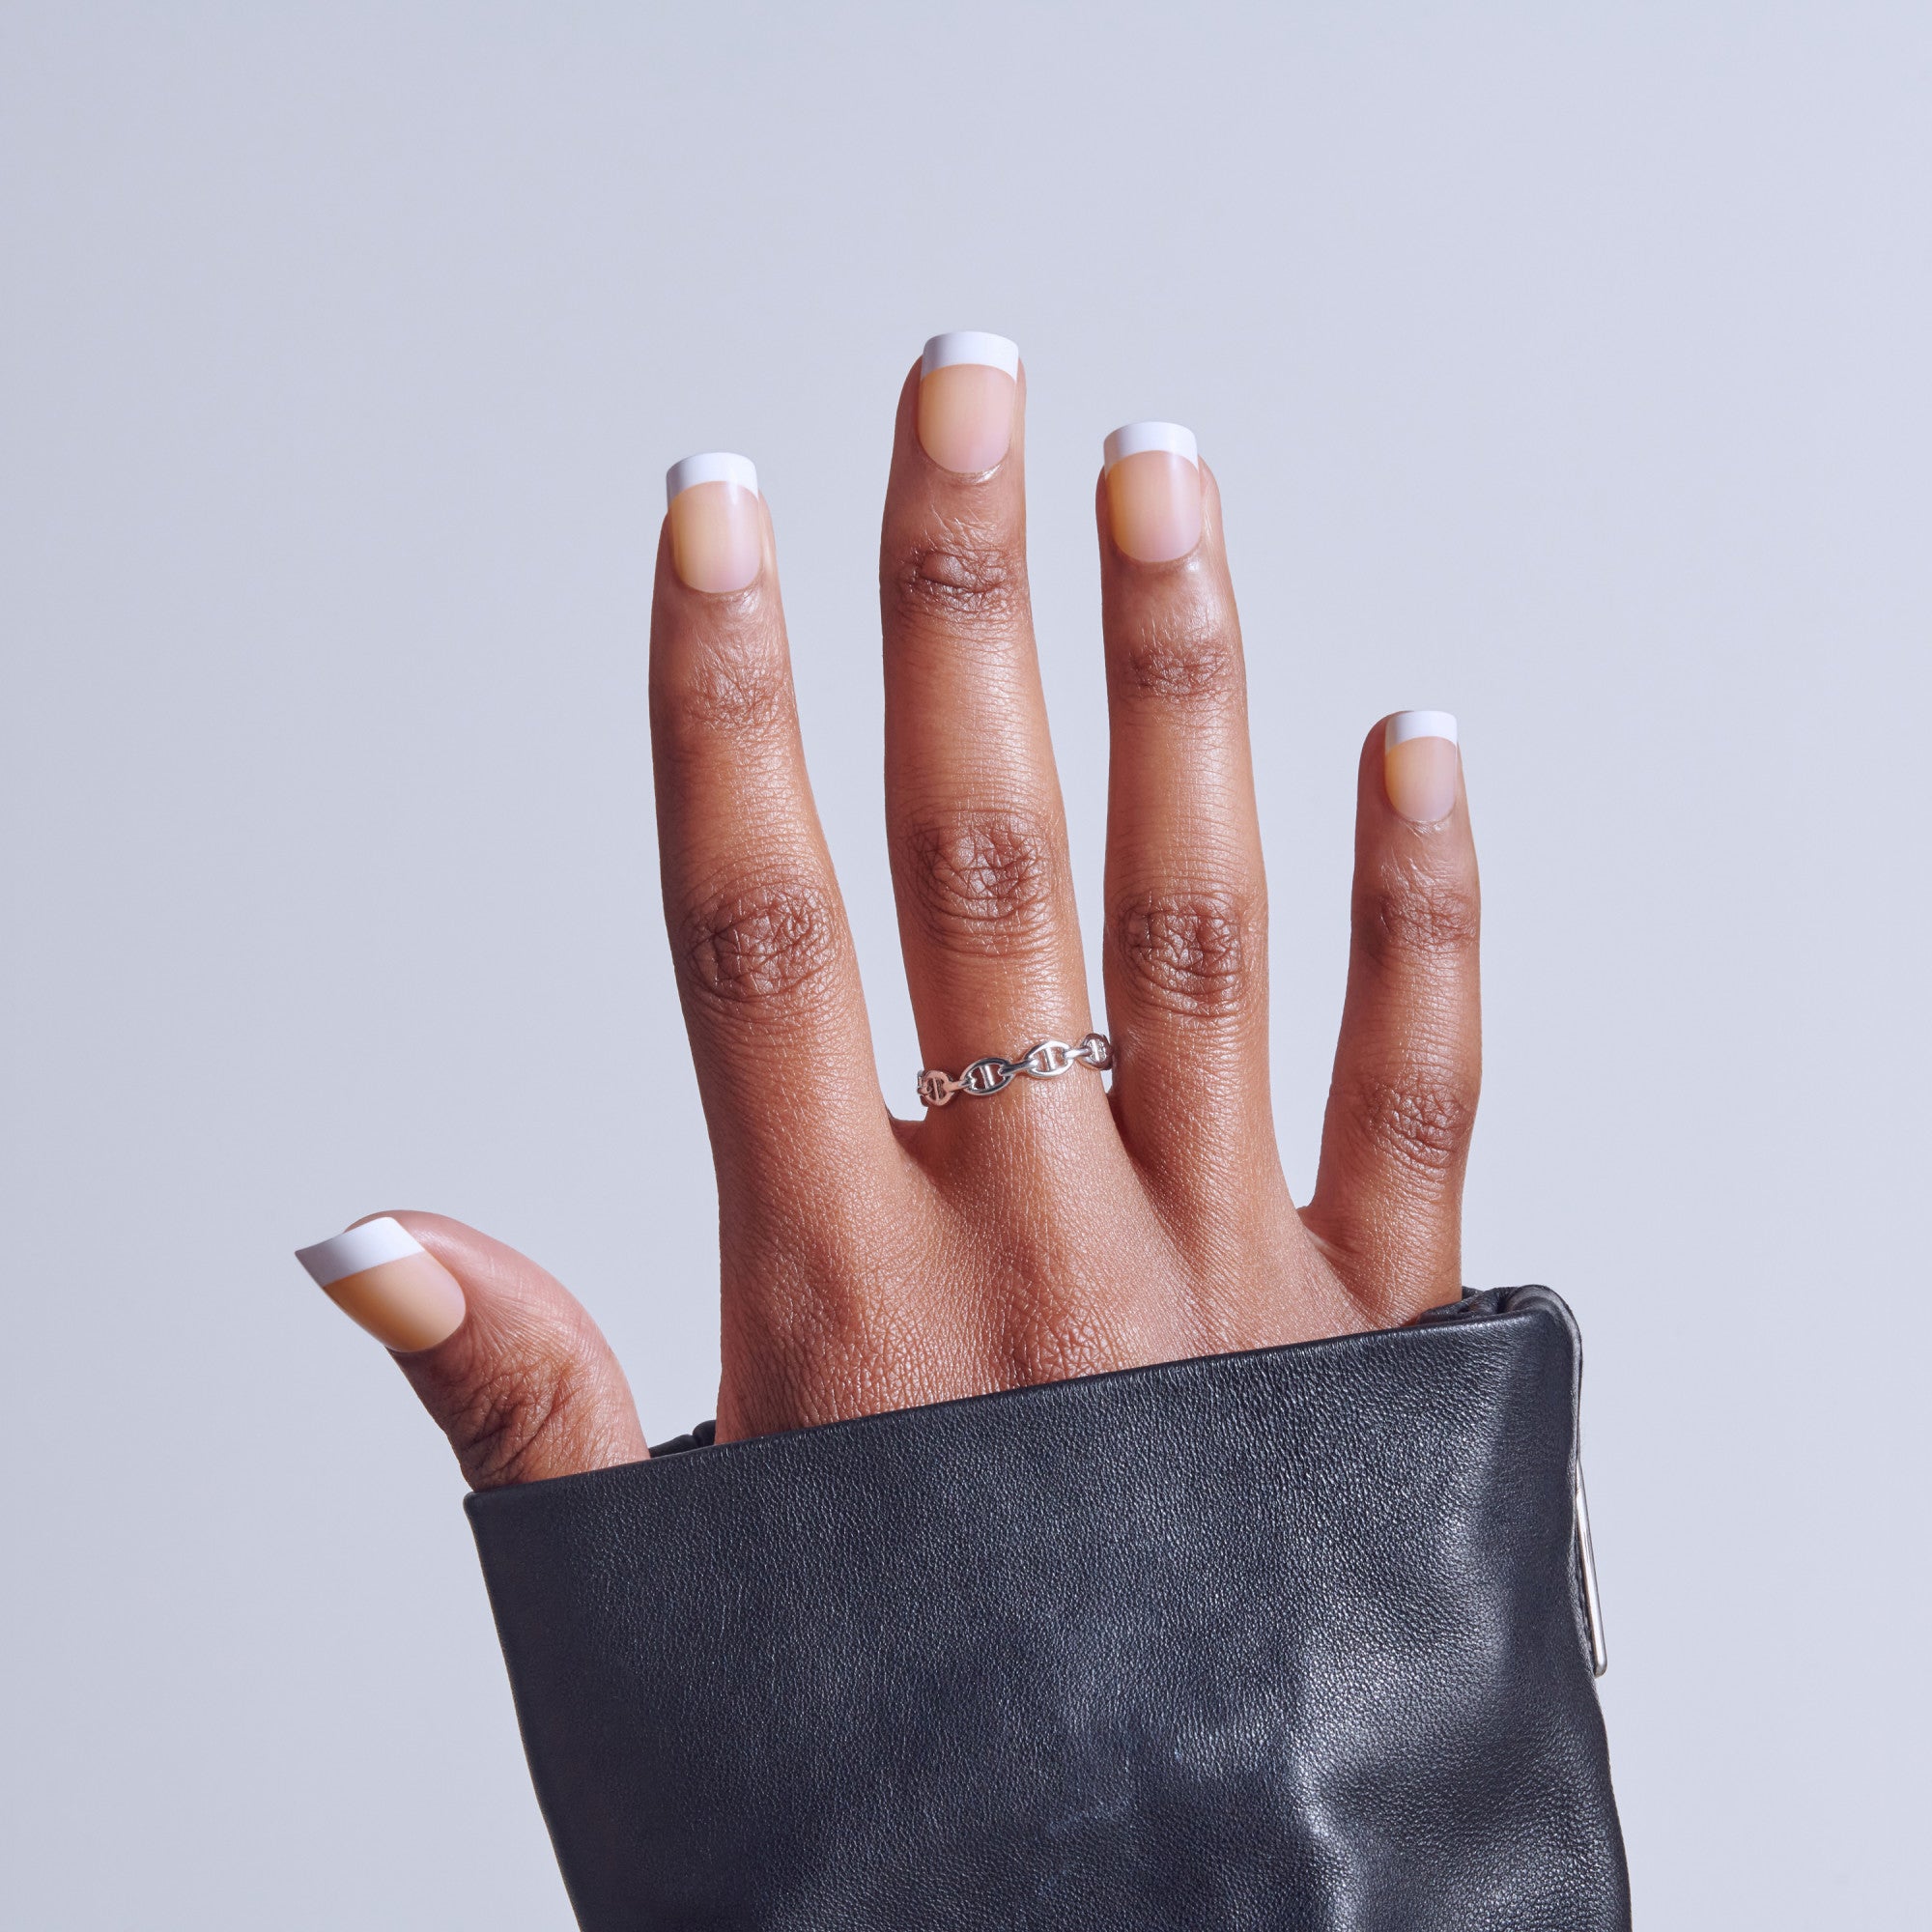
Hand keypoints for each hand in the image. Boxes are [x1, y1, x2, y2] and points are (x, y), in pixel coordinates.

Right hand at [294, 335, 1479, 1488]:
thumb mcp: (660, 1605)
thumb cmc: (893, 1785)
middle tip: (960, 386)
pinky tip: (1413, 739)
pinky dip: (1428, 908)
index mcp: (842, 1296)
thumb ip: (521, 1398)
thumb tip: (360, 1233)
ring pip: (1199, 918)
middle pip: (987, 858)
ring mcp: (1230, 1275)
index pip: (756, 923)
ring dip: (1176, 681)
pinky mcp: (1385, 1331)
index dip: (724, 699)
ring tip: (1160, 477)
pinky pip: (1423, 1084)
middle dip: (960, 600)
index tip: (714, 511)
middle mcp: (1039, 1246)